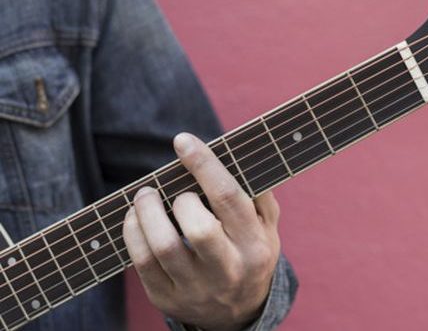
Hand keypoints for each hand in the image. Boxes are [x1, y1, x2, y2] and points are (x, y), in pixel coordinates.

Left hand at [123, 132, 280, 330]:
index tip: (183, 141)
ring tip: (144, 196)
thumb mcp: (267, 228)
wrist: (239, 313)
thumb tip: (235, 155)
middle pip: (199, 229)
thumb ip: (258, 194)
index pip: (228, 198)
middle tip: (172, 190)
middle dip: (180, 200)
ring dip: (147, 213)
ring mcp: (196, 288)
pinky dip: (133, 233)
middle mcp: (228, 269)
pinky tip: (135, 218)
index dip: (204, 165)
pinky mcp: (168, 299)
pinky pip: (142, 263)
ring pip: (164, 247)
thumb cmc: (250, 254)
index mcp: (255, 244)